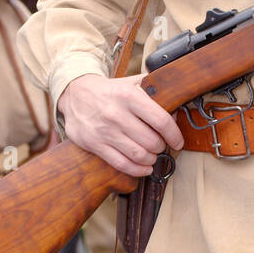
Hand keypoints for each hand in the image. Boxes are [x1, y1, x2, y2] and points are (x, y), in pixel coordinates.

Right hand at [56, 73, 183, 176]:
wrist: (75, 94)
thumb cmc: (110, 91)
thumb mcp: (131, 83)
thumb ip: (154, 93)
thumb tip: (176, 108)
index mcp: (129, 96)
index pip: (161, 120)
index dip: (174, 134)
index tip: (178, 141)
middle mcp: (117, 114)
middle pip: (151, 141)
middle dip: (162, 147)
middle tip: (162, 145)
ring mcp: (105, 131)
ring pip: (138, 155)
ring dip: (151, 159)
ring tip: (153, 155)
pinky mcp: (94, 144)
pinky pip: (121, 163)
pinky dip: (137, 169)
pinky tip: (144, 167)